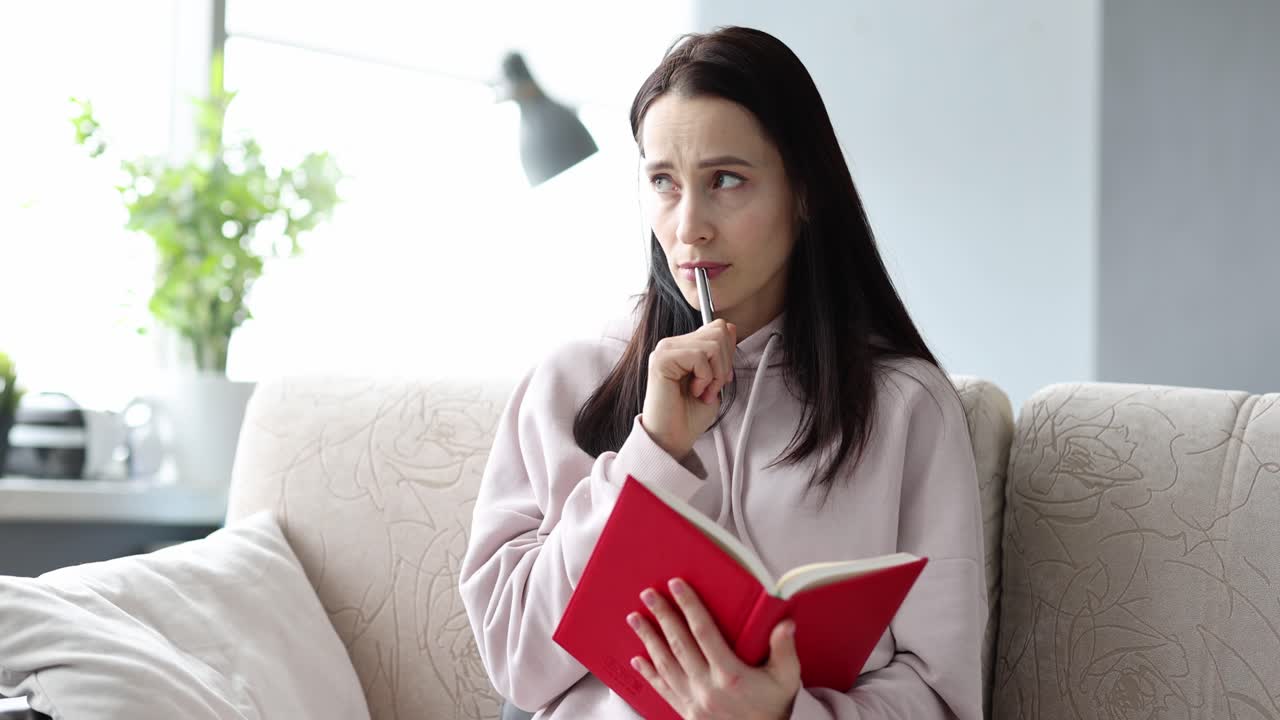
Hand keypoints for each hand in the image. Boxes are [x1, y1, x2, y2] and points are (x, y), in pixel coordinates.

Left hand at [627, 578, 800, 719]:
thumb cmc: (772, 710)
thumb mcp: (787, 679)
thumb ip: (784, 650)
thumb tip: (785, 624)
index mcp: (730, 675)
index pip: (704, 632)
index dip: (689, 606)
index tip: (677, 586)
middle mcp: (707, 686)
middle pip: (679, 644)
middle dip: (662, 616)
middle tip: (648, 594)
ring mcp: (694, 700)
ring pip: (665, 664)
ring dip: (648, 639)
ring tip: (635, 619)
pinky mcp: (686, 712)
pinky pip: (663, 689)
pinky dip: (649, 673)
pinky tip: (638, 658)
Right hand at [641, 320, 736, 458]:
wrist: (673, 439)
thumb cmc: (690, 416)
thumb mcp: (716, 379)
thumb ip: (722, 353)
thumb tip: (730, 328)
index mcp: (683, 347)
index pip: (718, 327)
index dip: (728, 353)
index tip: (720, 378)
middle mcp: (672, 344)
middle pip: (719, 331)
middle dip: (724, 364)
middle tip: (711, 387)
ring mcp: (665, 350)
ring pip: (713, 344)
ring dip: (716, 374)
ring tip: (703, 391)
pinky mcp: (661, 360)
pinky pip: (700, 356)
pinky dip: (705, 378)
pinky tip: (694, 391)